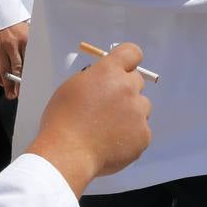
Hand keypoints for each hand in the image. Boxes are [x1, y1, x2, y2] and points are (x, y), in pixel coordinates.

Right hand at [0, 20, 28, 98]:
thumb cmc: (16, 26)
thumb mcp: (28, 31)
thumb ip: (34, 45)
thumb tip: (45, 60)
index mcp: (26, 40)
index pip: (30, 61)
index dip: (31, 75)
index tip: (33, 85)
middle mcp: (12, 45)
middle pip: (17, 69)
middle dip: (18, 84)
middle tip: (20, 94)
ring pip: (4, 71)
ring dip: (7, 85)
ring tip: (10, 94)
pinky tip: (1, 83)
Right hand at [24, 43, 151, 195]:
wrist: (67, 154)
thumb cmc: (62, 120)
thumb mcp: (72, 87)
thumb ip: (94, 78)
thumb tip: (105, 79)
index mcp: (109, 72)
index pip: (131, 53)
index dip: (128, 60)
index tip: (123, 68)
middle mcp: (128, 88)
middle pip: (137, 81)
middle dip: (125, 89)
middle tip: (108, 106)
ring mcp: (139, 112)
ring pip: (142, 106)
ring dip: (130, 113)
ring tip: (108, 128)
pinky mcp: (144, 135)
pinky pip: (141, 130)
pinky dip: (130, 136)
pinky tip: (112, 144)